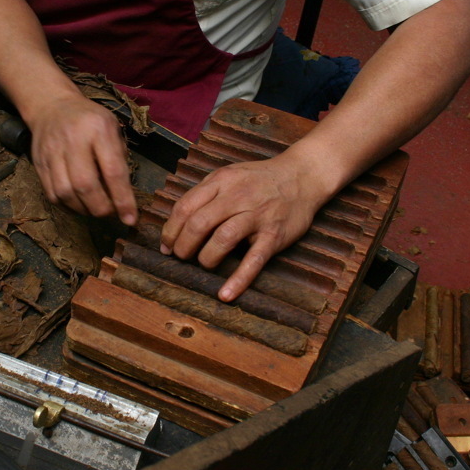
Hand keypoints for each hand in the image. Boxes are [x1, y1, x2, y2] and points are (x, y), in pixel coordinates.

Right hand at [26, 95, 137, 225]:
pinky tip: (78, 203)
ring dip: (84, 210)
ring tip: (95, 209)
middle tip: (111, 213)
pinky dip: (68, 205)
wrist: (53, 106)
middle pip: (85, 185)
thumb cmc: (90, 120)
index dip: (122, 199)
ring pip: (65, 193)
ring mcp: (52, 152)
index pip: (113, 171)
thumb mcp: (112, 129)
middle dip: (101, 208)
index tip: (130, 219)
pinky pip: (52, 193)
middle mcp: (73, 140)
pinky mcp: (39, 162)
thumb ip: (119, 159)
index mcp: (98, 129)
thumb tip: (124, 197)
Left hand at [159, 152, 333, 301]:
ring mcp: (257, 216)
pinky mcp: (274, 235)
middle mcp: (237, 197)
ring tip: (204, 264)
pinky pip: (254, 260)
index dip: (171, 230)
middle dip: (184, 246)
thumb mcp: (229, 175)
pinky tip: (226, 294)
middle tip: (182, 257)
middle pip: (199, 223)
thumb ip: (204, 195)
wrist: (302, 176)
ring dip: (206, 258)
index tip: (167, 245)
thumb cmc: (259, 179)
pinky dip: (239, 279)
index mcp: (221, 182)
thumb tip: (176, 225)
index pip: (185, 207)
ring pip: (223, 239)